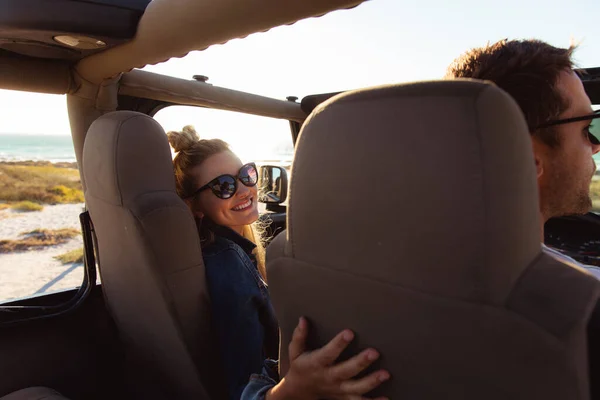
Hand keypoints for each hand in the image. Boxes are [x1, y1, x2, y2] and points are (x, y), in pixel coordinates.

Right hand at [267, 317, 389, 399]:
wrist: (299, 391)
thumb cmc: (300, 366)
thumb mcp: (295, 351)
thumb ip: (299, 336)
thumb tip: (303, 319)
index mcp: (317, 363)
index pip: (328, 353)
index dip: (338, 343)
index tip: (349, 332)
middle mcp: (329, 377)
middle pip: (346, 371)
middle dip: (361, 362)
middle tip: (374, 352)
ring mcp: (338, 389)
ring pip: (356, 388)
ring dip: (371, 381)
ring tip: (385, 374)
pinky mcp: (344, 397)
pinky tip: (386, 398)